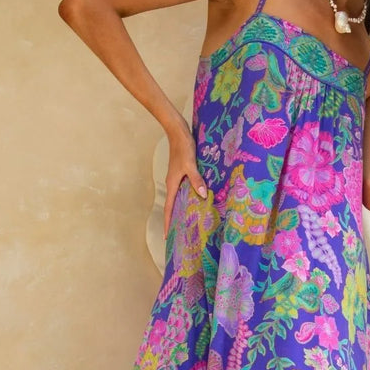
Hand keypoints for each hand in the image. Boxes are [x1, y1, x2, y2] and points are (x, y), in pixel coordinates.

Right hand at [164, 121, 208, 237]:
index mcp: (172, 184)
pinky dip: (187, 198)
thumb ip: (196, 179)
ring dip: (181, 209)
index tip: (167, 237)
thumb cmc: (183, 147)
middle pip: (172, 206)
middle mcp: (172, 184)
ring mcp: (176, 178)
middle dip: (174, 220)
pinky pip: (183, 190)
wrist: (177, 132)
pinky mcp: (181, 173)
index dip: (168, 223)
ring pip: (178, 198)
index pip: (169, 208)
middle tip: (179, 235)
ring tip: (187, 222)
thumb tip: (202, 195)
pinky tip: (196, 201)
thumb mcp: (191, 164)